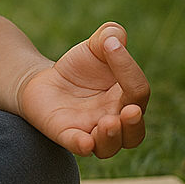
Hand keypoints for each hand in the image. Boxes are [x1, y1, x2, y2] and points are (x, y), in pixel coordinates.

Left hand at [19, 22, 149, 157]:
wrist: (47, 80)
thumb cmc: (79, 67)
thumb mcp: (95, 46)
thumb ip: (109, 36)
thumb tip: (115, 37)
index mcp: (128, 98)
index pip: (137, 91)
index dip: (127, 68)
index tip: (110, 45)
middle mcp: (116, 121)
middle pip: (135, 133)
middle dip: (134, 124)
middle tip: (130, 112)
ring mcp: (91, 131)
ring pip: (109, 146)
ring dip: (112, 137)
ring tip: (108, 123)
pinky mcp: (67, 134)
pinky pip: (77, 146)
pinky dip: (82, 146)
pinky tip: (85, 142)